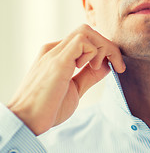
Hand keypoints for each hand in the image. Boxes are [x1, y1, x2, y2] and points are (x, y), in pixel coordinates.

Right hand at [7, 24, 125, 135]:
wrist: (27, 121)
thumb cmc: (49, 108)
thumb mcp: (75, 89)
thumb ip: (89, 76)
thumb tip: (106, 65)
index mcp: (58, 55)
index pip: (86, 40)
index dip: (105, 50)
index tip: (117, 68)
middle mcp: (55, 49)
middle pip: (88, 31)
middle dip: (109, 47)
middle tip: (119, 67)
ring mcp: (55, 53)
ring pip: (86, 31)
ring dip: (103, 48)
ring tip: (98, 69)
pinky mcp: (57, 60)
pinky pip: (82, 40)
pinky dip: (94, 52)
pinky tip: (90, 68)